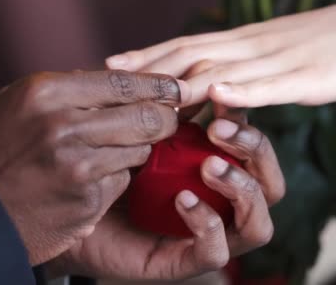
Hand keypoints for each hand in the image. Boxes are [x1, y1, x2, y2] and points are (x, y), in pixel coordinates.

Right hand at [0, 70, 181, 265]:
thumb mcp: (17, 105)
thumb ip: (65, 90)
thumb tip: (118, 81)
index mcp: (45, 92)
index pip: (122, 82)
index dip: (158, 85)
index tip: (175, 88)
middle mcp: (63, 125)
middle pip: (144, 115)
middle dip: (165, 118)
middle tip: (171, 119)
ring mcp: (77, 166)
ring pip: (139, 150)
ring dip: (137, 150)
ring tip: (117, 151)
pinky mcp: (86, 200)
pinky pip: (121, 181)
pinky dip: (115, 178)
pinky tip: (92, 179)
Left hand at [47, 104, 284, 280]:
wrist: (67, 211)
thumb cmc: (102, 168)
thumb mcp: (132, 135)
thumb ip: (155, 112)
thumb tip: (172, 75)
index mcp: (212, 165)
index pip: (248, 142)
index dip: (243, 116)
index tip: (219, 91)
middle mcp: (218, 200)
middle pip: (268, 180)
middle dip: (254, 149)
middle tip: (220, 128)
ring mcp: (206, 233)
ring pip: (259, 222)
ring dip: (242, 188)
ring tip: (209, 166)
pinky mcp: (184, 260)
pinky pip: (217, 252)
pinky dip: (207, 224)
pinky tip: (183, 199)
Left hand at [106, 0, 335, 106]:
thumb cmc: (318, 47)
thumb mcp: (268, 57)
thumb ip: (235, 72)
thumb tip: (204, 91)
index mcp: (240, 43)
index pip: (185, 45)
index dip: (148, 55)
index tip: (111, 65)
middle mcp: (250, 47)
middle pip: (192, 54)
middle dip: (150, 66)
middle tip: (111, 76)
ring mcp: (277, 61)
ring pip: (225, 68)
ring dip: (185, 80)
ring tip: (151, 91)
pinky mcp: (307, 78)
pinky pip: (272, 85)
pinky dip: (244, 89)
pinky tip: (219, 95)